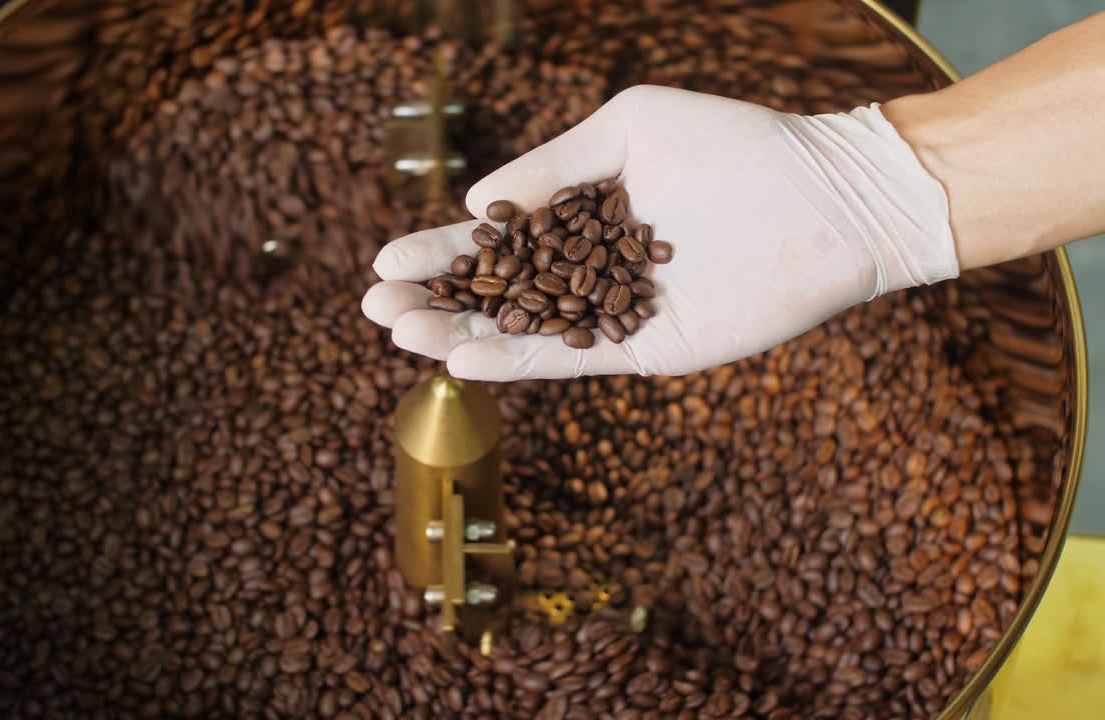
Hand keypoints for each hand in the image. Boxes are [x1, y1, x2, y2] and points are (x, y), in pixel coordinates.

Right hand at [363, 85, 957, 380]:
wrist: (825, 196)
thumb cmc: (733, 145)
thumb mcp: (629, 128)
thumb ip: (553, 165)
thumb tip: (479, 203)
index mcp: (583, 215)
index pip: (496, 239)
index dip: (439, 252)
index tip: (383, 263)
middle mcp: (592, 269)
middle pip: (498, 292)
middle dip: (434, 300)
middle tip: (374, 308)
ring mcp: (617, 313)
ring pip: (523, 331)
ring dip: (458, 335)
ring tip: (399, 332)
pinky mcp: (648, 348)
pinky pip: (573, 358)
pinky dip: (518, 359)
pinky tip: (465, 356)